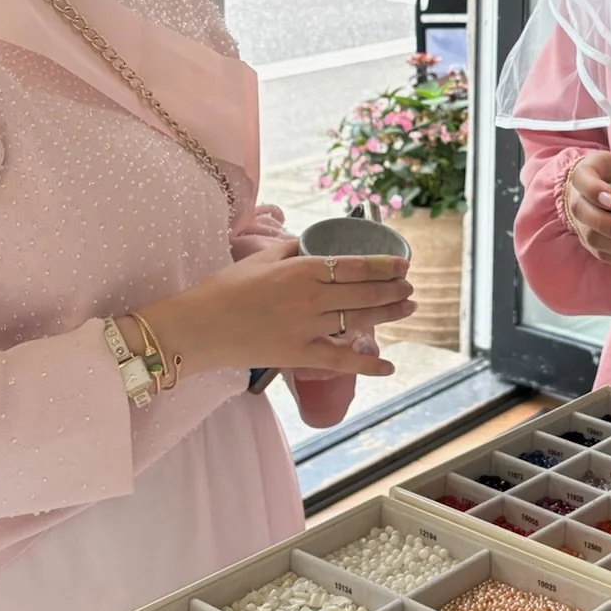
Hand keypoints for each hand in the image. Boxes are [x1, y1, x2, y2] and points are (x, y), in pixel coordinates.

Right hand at [141, 242, 413, 379]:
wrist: (199, 326)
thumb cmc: (226, 288)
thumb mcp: (261, 258)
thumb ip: (293, 250)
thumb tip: (316, 245)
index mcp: (301, 270)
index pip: (354, 266)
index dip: (383, 266)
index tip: (402, 264)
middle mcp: (310, 298)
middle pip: (363, 293)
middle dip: (393, 289)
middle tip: (410, 286)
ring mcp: (307, 328)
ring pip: (358, 320)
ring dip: (389, 314)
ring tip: (409, 307)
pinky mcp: (299, 355)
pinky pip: (341, 361)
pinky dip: (367, 365)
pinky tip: (389, 365)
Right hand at [562, 150, 610, 271]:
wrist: (607, 187)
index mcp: (587, 172)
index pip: (582, 178)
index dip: (594, 190)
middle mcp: (578, 198)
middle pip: (583, 213)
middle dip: (606, 225)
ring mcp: (582, 222)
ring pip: (593, 239)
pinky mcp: (592, 242)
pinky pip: (604, 255)